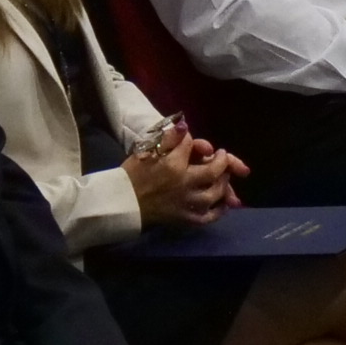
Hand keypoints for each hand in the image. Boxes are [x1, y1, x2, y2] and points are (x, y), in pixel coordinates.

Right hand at [123, 129, 239, 225]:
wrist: (122, 203)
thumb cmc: (132, 175)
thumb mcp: (146, 151)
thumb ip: (168, 138)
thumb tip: (185, 125)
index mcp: (173, 164)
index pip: (191, 145)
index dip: (193, 141)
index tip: (192, 142)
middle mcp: (184, 183)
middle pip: (213, 171)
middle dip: (222, 161)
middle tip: (222, 155)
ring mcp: (186, 203)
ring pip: (214, 193)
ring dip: (223, 182)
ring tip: (223, 176)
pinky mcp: (185, 219)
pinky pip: (208, 217)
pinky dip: (218, 211)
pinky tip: (223, 203)